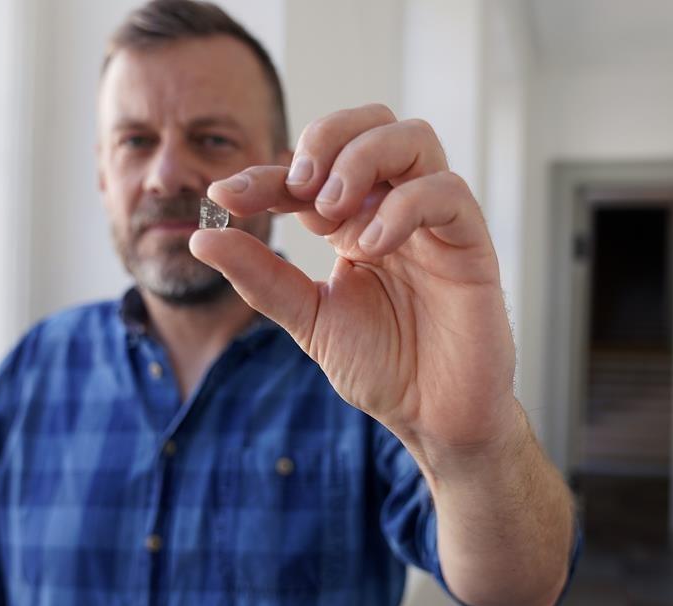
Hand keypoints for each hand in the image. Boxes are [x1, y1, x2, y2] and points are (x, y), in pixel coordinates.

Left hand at [189, 104, 520, 478]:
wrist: (433, 416)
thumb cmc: (384, 366)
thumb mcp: (308, 319)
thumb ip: (261, 278)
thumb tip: (202, 238)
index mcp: (355, 222)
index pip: (311, 172)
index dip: (265, 174)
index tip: (224, 196)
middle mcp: (396, 209)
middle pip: (372, 122)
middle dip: (326, 139)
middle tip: (298, 188)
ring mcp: (435, 222)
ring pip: (413, 139)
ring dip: (362, 160)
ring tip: (331, 214)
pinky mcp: (471, 242)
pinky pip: (446, 192)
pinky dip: (402, 206)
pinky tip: (370, 246)